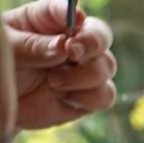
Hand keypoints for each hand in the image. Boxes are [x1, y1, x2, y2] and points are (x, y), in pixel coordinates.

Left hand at [4, 0, 116, 129]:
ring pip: (107, 66)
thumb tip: (62, 46)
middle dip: (92, 43)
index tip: (74, 18)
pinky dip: (88, 98)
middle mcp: (71, 43)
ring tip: (54, 82)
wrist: (4, 105)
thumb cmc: (2, 70)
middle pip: (100, 35)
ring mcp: (83, 70)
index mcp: (46, 22)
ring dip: (84, 76)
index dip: (73, 13)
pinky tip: (64, 98)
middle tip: (72, 51)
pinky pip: (106, 95)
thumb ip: (31, 46)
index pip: (67, 11)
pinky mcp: (89, 96)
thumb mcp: (7, 52)